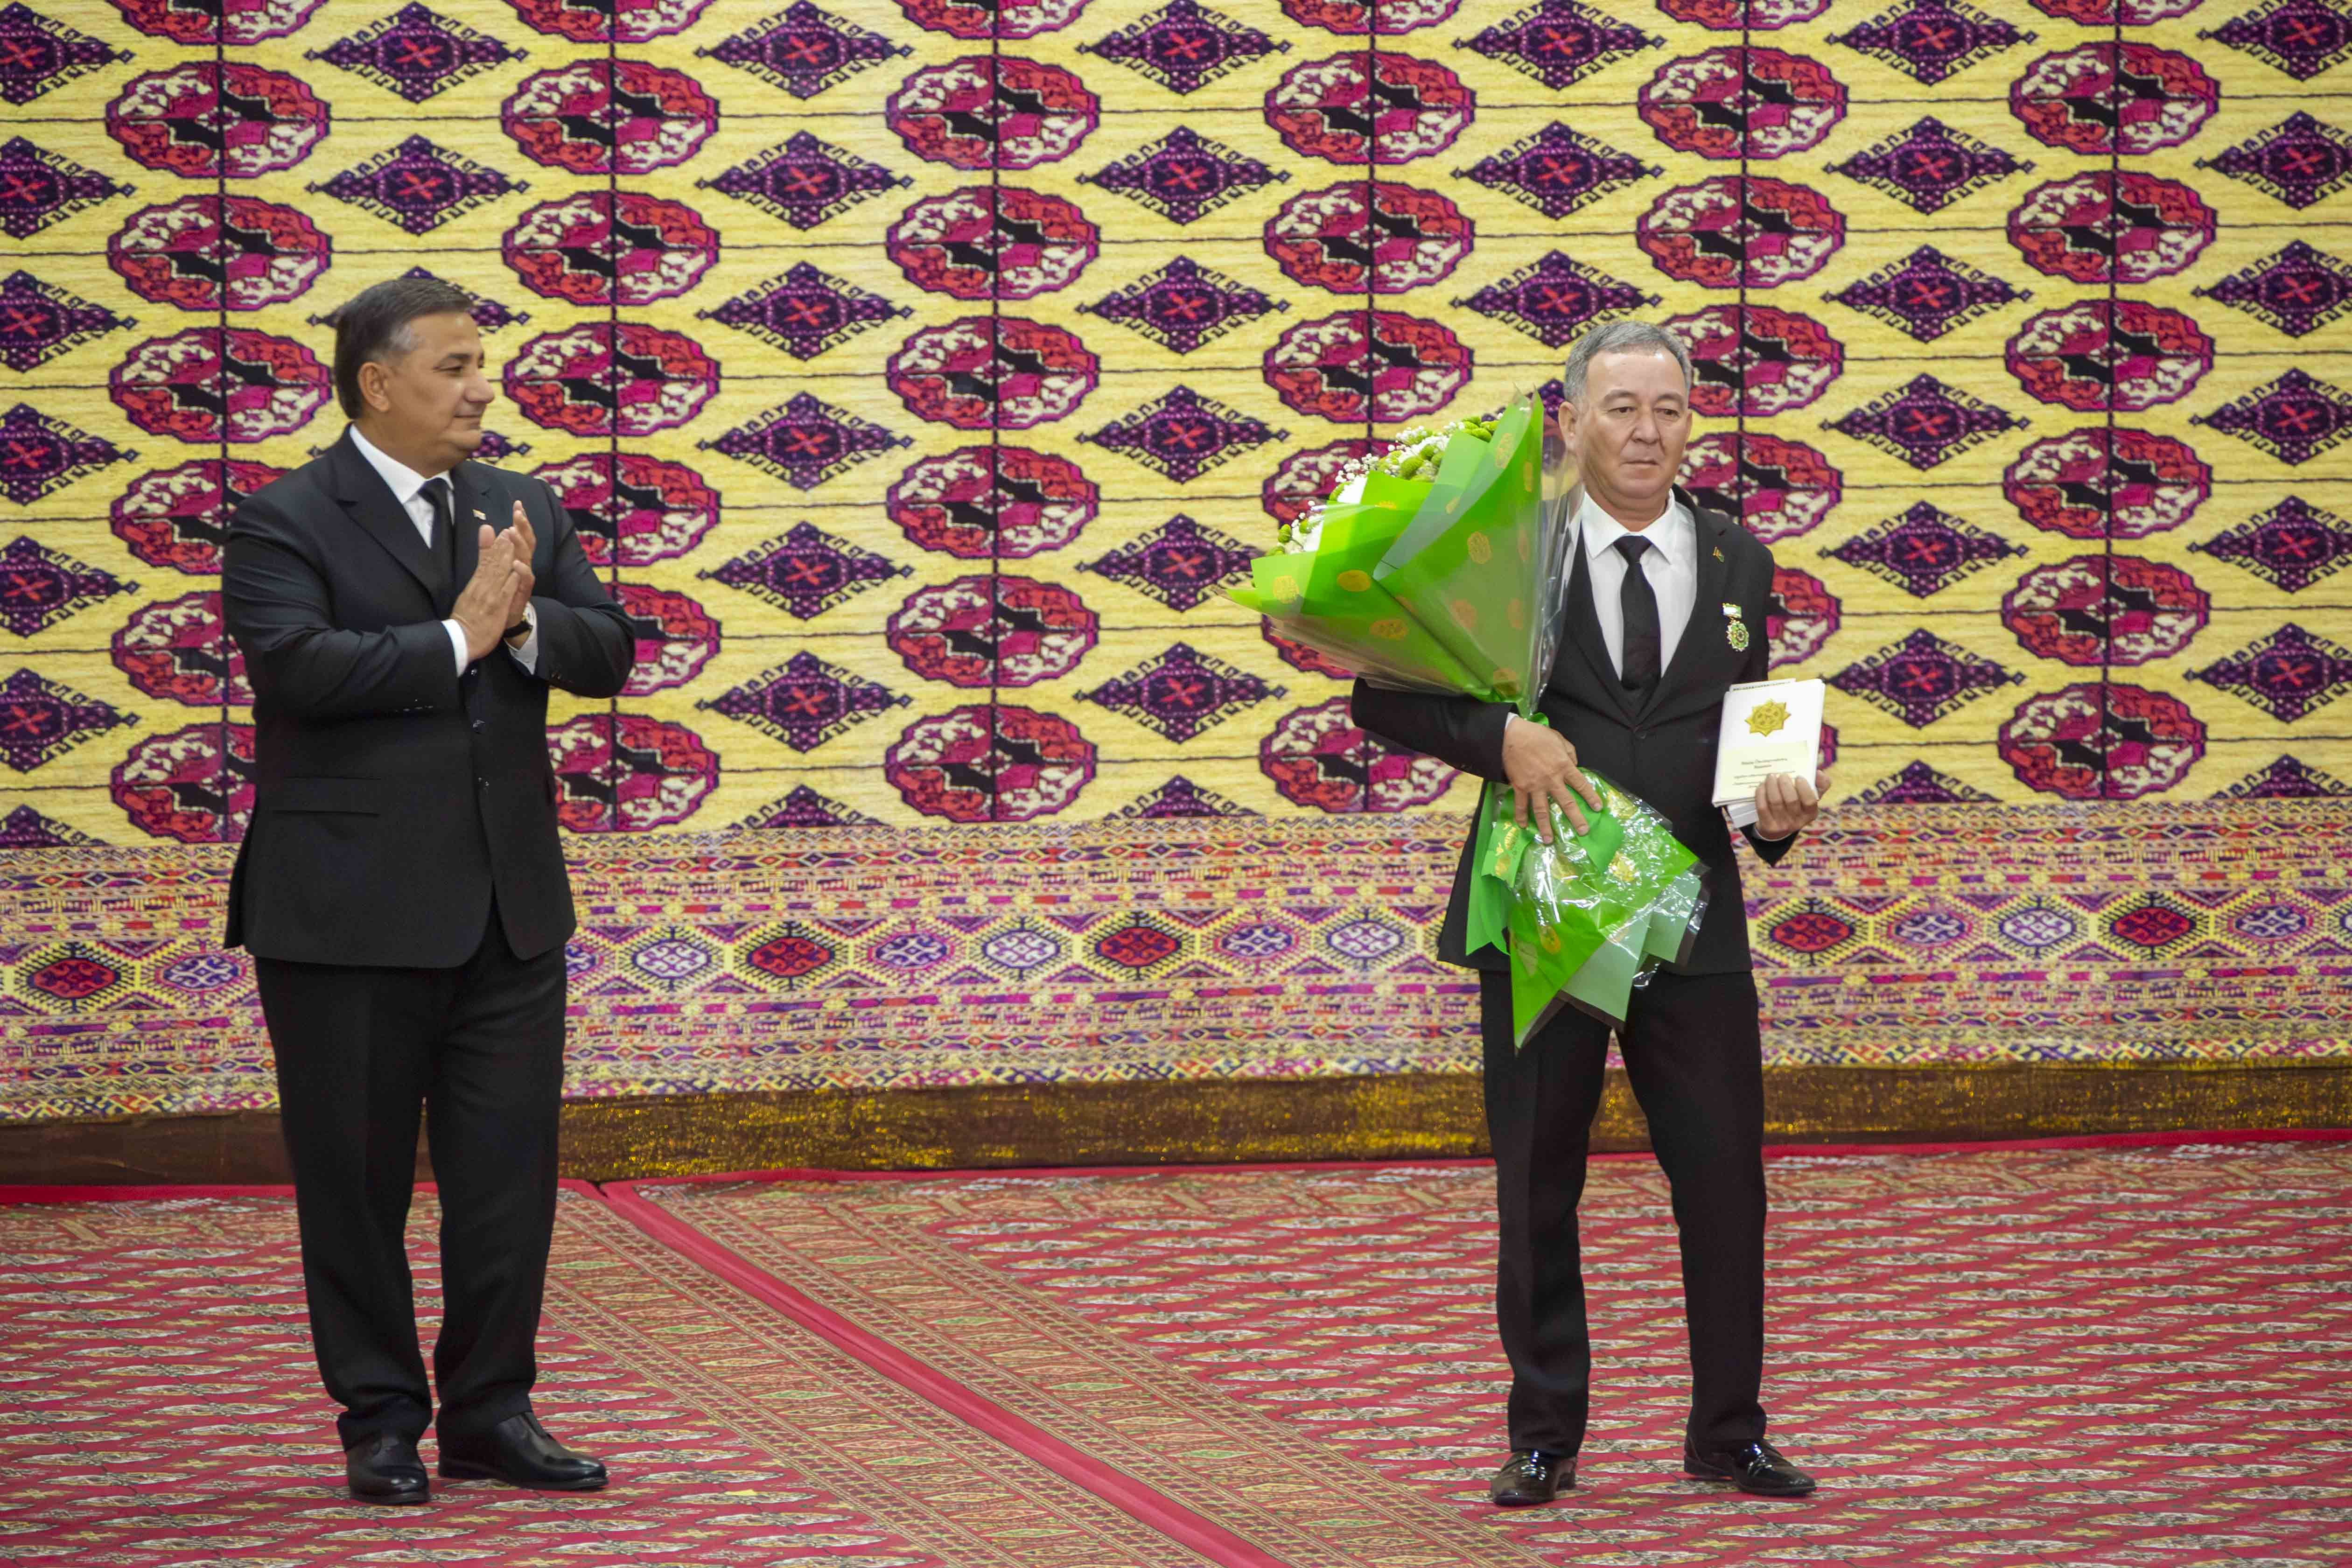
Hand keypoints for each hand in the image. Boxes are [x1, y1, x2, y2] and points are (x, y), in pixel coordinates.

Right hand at [451, 523, 521, 661]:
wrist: (461, 640)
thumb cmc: (465, 620)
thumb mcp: (467, 596)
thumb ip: (475, 582)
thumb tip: (479, 567)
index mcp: (475, 585)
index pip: (485, 562)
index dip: (495, 547)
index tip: (502, 532)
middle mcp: (482, 588)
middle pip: (493, 564)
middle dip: (502, 546)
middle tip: (509, 529)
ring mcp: (489, 597)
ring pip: (499, 573)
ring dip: (506, 555)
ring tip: (512, 540)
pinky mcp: (496, 608)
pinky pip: (505, 592)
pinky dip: (511, 579)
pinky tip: (517, 568)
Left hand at [500, 499, 536, 632]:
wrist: (501, 619)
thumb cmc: (499, 592)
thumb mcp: (492, 567)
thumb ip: (489, 548)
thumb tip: (487, 526)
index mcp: (516, 558)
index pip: (520, 535)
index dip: (520, 521)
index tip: (518, 504)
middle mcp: (523, 566)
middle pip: (527, 542)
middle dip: (524, 527)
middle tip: (518, 513)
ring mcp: (524, 579)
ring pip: (527, 557)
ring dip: (520, 544)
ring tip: (512, 532)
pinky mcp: (523, 592)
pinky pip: (526, 580)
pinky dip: (522, 571)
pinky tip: (517, 563)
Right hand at [1502, 714, 1602, 842]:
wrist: (1512, 735)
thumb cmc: (1537, 735)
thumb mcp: (1559, 739)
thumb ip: (1570, 752)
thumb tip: (1575, 765)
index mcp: (1563, 766)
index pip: (1581, 784)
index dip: (1590, 797)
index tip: (1598, 808)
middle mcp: (1551, 779)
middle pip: (1566, 802)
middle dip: (1576, 818)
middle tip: (1583, 831)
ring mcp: (1534, 785)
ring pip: (1542, 810)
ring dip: (1546, 826)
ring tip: (1549, 840)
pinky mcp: (1519, 787)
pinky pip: (1520, 804)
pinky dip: (1521, 816)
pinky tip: (1523, 826)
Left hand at [1753, 769, 1829, 839]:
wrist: (1779, 826)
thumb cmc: (1798, 804)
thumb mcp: (1811, 796)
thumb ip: (1820, 783)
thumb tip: (1818, 773)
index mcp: (1811, 813)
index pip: (1810, 801)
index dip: (1804, 788)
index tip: (1798, 777)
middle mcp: (1798, 821)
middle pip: (1791, 800)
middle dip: (1785, 784)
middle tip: (1781, 775)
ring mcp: (1782, 825)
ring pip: (1775, 802)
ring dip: (1771, 786)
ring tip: (1770, 777)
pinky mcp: (1768, 826)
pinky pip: (1762, 807)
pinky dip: (1761, 794)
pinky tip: (1762, 785)